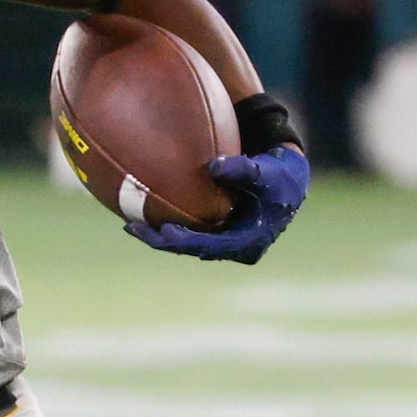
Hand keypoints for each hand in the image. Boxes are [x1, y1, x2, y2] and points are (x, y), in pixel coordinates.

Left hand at [127, 144, 308, 264]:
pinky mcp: (216, 232)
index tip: (164, 232)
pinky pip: (187, 230)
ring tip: (130, 223)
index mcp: (247, 244)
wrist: (287, 182)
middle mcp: (232, 248)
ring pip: (186, 242)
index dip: (185, 241)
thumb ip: (243, 170)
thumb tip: (213, 167)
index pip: (209, 248)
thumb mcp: (266, 174)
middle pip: (190, 249)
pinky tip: (143, 210)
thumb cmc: (279, 178)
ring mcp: (223, 241)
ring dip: (159, 235)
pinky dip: (168, 223)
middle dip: (161, 241)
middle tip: (133, 228)